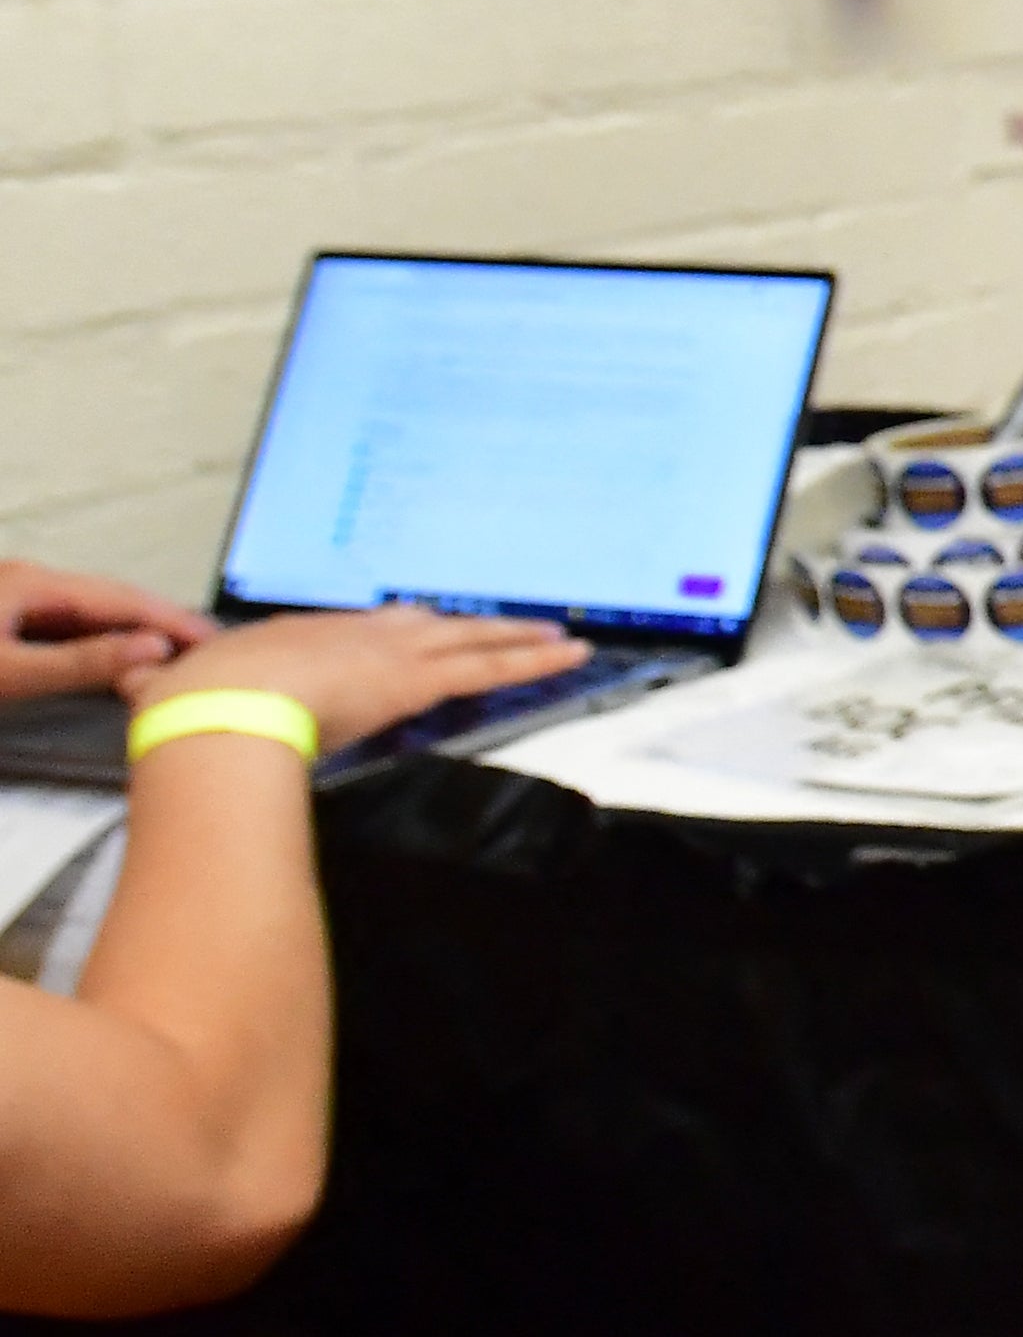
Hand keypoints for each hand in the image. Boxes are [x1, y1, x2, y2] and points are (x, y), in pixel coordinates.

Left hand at [0, 560, 212, 700]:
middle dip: (163, 619)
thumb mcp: (11, 670)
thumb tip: (151, 650)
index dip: (172, 619)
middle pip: (114, 597)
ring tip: (178, 648)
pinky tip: (122, 650)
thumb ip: (79, 662)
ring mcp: (21, 598)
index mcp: (34, 585)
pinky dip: (109, 635)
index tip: (213, 639)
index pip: (122, 599)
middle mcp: (32, 583)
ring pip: (96, 609)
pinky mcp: (13, 616)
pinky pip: (75, 621)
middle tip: (208, 645)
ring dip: (139, 627)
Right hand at [130, 607, 584, 752]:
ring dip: (519, 640)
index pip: (363, 631)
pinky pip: (494, 667)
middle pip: (429, 626)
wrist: (219, 711)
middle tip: (512, 626)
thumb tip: (138, 681)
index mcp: (301, 635)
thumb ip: (165, 683)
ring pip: (473, 640)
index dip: (394, 633)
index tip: (416, 629)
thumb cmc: (192, 707)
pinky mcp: (419, 678)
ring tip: (561, 640)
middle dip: (471, 629)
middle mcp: (353, 634)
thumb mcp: (171, 687)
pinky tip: (570, 656)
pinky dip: (535, 660)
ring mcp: (390, 651)